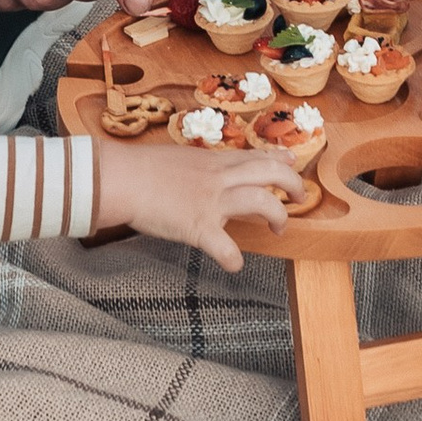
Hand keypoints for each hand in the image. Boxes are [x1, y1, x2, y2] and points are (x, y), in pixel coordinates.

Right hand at [97, 133, 301, 273]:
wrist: (121, 178)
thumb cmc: (140, 169)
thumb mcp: (177, 159)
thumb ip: (198, 167)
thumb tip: (203, 173)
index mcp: (212, 163)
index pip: (255, 155)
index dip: (279, 159)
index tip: (292, 161)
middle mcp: (218, 178)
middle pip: (270, 172)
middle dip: (293, 184)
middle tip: (300, 197)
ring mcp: (211, 201)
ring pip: (262, 201)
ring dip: (278, 216)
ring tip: (279, 228)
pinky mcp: (199, 226)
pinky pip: (227, 248)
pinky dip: (234, 260)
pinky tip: (234, 264)